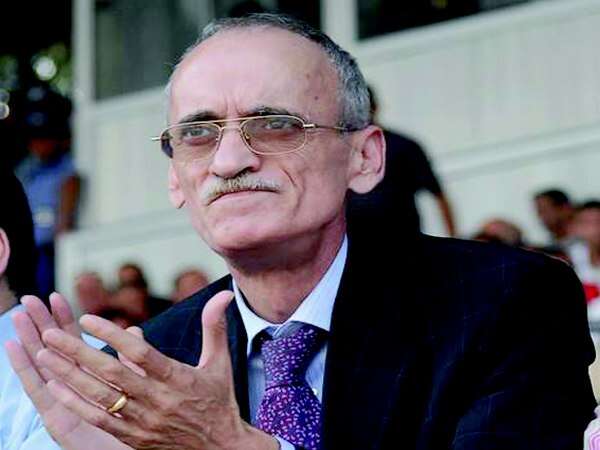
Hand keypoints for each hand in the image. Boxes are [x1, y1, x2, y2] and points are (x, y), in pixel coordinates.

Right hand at [6, 293, 132, 449]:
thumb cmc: (142, 423)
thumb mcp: (142, 386)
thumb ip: (137, 359)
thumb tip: (135, 331)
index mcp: (93, 377)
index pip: (77, 341)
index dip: (66, 319)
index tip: (57, 296)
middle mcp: (74, 387)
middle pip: (55, 349)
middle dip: (42, 323)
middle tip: (29, 298)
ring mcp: (62, 402)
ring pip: (43, 364)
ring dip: (30, 339)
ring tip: (19, 316)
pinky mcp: (57, 419)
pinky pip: (38, 391)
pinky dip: (25, 367)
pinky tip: (14, 346)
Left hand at [34, 290, 277, 449]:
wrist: (220, 448)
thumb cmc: (219, 401)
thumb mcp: (220, 363)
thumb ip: (215, 327)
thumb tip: (224, 294)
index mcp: (178, 378)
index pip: (139, 354)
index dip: (112, 335)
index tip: (87, 319)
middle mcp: (158, 399)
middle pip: (111, 373)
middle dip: (77, 353)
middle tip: (50, 334)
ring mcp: (143, 421)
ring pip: (99, 396)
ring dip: (69, 376)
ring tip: (44, 356)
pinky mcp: (134, 437)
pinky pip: (100, 420)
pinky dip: (77, 403)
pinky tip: (57, 388)